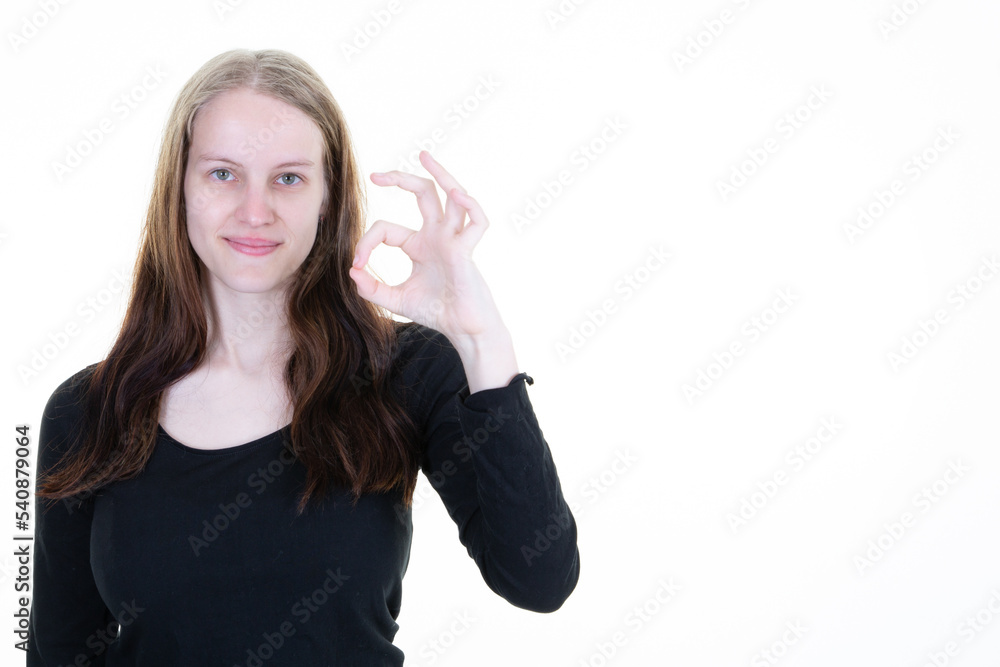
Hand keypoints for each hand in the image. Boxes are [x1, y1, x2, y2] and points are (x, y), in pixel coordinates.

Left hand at [349, 151, 505, 346]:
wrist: (463, 330)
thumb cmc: (436, 312)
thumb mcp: (396, 299)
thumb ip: (372, 288)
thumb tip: (351, 271)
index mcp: (419, 244)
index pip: (387, 228)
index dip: (367, 242)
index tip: (357, 263)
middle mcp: (437, 235)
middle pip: (423, 193)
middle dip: (401, 179)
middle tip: (377, 174)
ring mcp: (454, 240)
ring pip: (452, 195)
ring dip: (441, 174)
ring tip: (424, 156)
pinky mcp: (467, 251)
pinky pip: (476, 221)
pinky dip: (470, 205)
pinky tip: (456, 195)